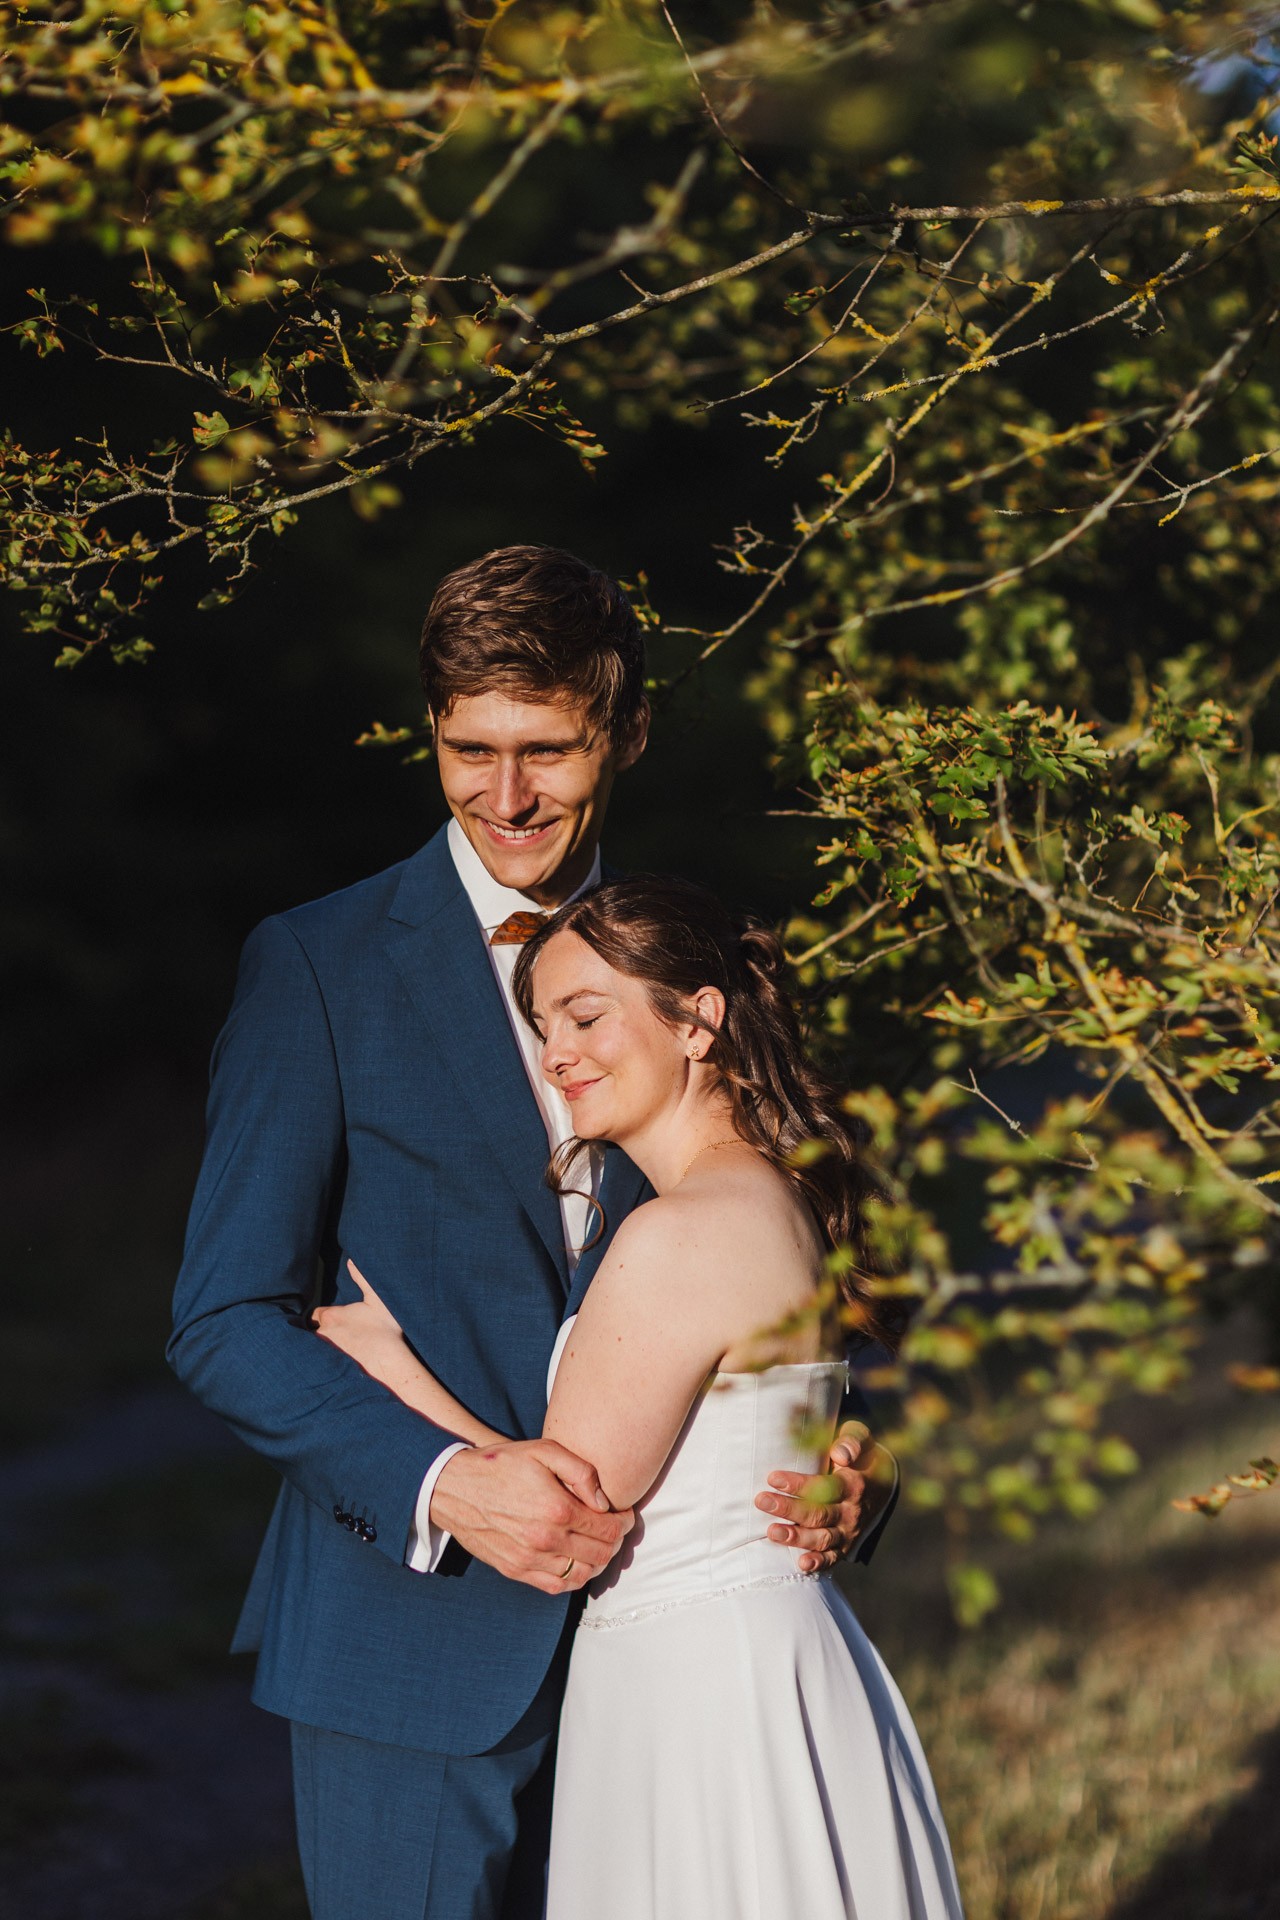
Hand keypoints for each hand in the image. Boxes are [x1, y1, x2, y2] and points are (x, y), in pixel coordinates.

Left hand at [312, 1260, 408, 1389]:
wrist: (390, 1362)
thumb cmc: (384, 1328)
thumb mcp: (376, 1298)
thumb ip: (362, 1277)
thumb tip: (351, 1260)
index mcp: (331, 1317)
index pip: (315, 1313)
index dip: (322, 1313)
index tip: (331, 1314)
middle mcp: (324, 1335)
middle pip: (315, 1330)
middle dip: (322, 1328)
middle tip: (337, 1327)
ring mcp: (328, 1353)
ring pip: (320, 1346)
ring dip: (325, 1344)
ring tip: (340, 1342)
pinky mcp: (335, 1368)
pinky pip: (326, 1361)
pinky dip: (330, 1359)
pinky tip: (342, 1359)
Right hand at [431, 1439, 634, 1595]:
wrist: (454, 1487)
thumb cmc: (501, 1464)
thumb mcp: (543, 1451)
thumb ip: (580, 1472)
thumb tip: (604, 1501)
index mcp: (557, 1509)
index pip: (608, 1529)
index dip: (624, 1523)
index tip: (624, 1514)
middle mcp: (546, 1540)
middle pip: (601, 1554)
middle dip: (615, 1542)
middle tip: (615, 1529)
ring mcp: (530, 1560)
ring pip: (582, 1575)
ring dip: (598, 1561)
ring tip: (597, 1544)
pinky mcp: (516, 1570)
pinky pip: (556, 1586)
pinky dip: (574, 1578)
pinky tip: (576, 1560)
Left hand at [754, 1421, 894, 1572]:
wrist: (880, 1484)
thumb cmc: (859, 1455)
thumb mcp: (860, 1440)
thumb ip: (851, 1441)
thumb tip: (840, 1453)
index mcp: (854, 1484)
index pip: (824, 1486)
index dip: (798, 1484)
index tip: (773, 1478)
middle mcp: (852, 1512)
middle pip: (818, 1514)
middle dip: (788, 1509)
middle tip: (761, 1501)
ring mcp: (849, 1532)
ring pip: (822, 1538)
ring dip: (797, 1537)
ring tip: (772, 1532)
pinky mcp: (845, 1546)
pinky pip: (833, 1558)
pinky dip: (819, 1563)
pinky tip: (801, 1565)